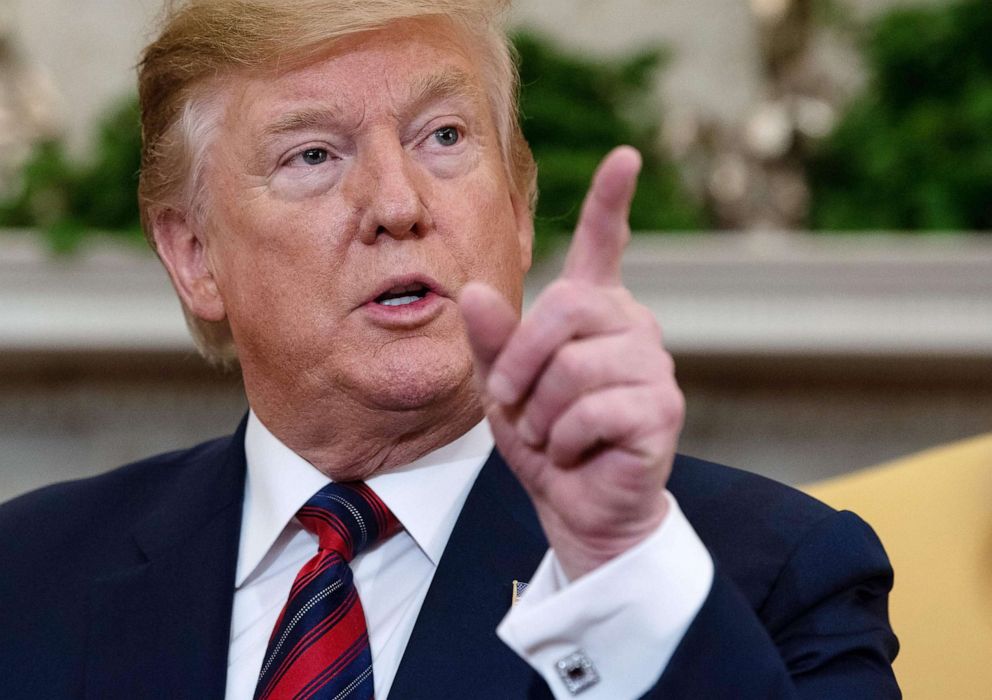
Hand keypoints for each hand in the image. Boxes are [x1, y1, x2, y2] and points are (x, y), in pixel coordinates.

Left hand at [459, 146, 684, 579]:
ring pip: (574, 367)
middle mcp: (631, 325)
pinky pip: (592, 410)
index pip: (604, 245)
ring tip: (551, 434)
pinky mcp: (662, 409)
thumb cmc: (544, 438)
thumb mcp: (504, 387)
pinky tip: (575, 451)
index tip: (625, 156)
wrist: (576, 504)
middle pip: (565, 307)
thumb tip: (472, 292)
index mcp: (594, 311)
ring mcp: (652, 365)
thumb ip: (491, 340)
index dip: (611, 201)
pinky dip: (564, 440)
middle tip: (513, 401)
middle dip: (522, 361)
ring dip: (541, 413)